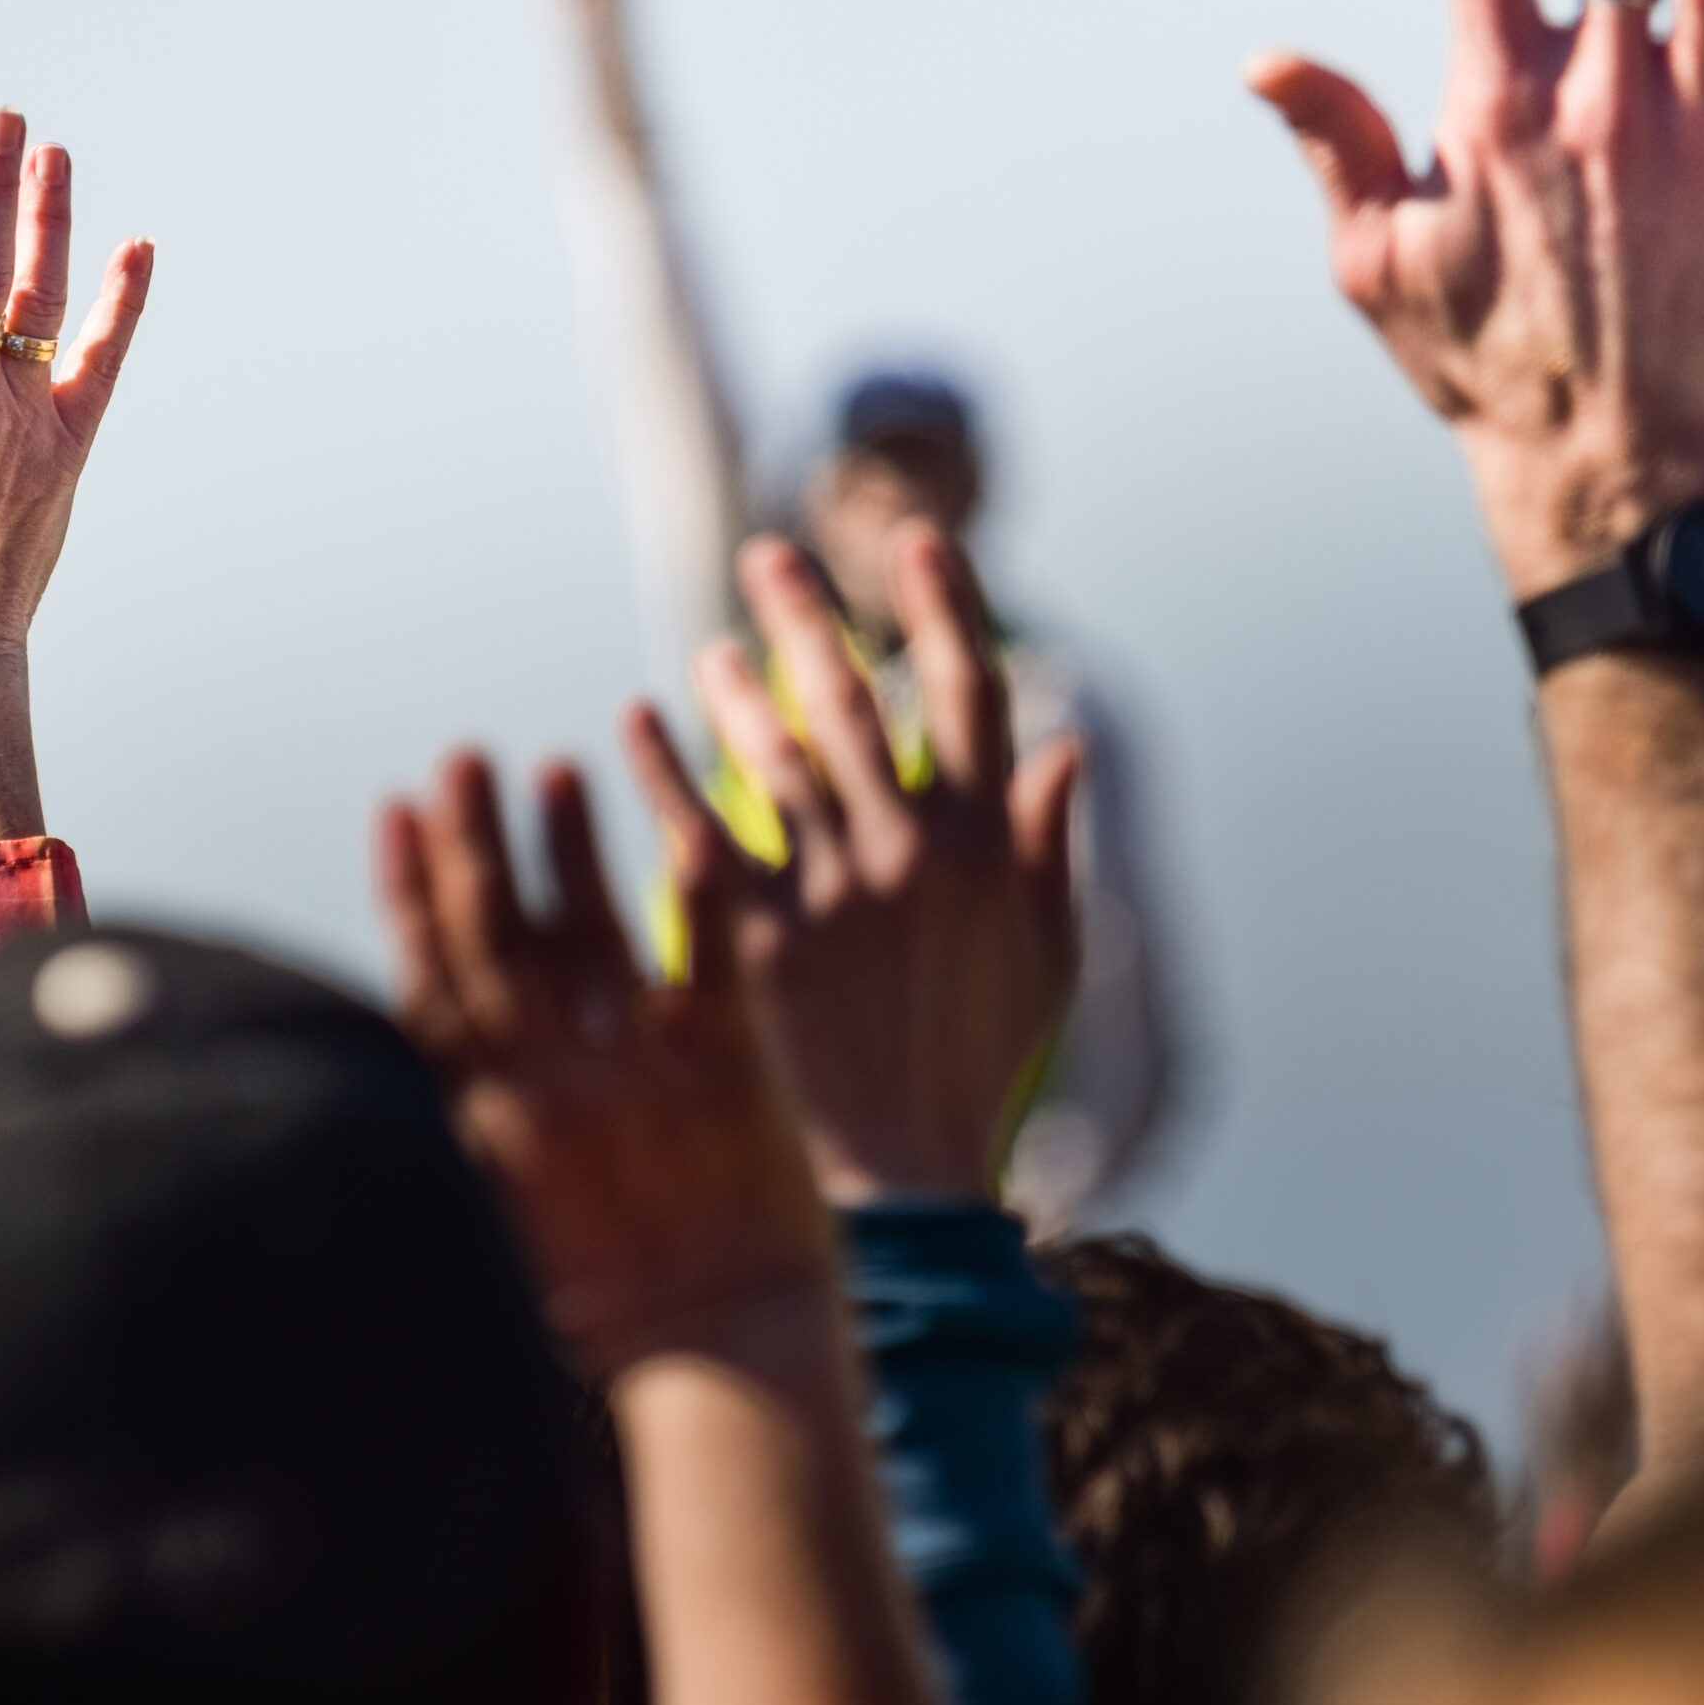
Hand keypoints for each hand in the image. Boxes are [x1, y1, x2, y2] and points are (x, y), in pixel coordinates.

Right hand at [379, 748, 833, 1373]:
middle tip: (463, 757)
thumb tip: (443, 1028)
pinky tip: (686, 829)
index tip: (400, 809)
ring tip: (558, 768)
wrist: (724, 1365)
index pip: (434, 984)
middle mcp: (553, 1092)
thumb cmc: (614, 1303)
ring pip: (590, 940)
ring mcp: (637, 1082)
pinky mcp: (729, 1080)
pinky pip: (706, 971)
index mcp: (493, 1125)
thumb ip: (480, 1120)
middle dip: (474, 845)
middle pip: (499, 943)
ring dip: (567, 851)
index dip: (413, 891)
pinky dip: (694, 902)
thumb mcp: (514, 1217)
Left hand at [630, 525, 1081, 1206]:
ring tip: (710, 648)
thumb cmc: (982, 1056)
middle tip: (769, 559)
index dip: (943, 605)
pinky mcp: (757, 933)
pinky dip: (664, 769)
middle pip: (850, 698)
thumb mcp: (1047, 952)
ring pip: (771, 752)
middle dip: (808, 617)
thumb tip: (1069, 741)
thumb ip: (1047, 842)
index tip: (917, 542)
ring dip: (734, 686)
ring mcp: (828, 887)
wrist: (908, 1162)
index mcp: (981, 841)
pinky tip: (633, 722)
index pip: (965, 690)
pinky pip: (701, 829)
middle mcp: (904, 846)